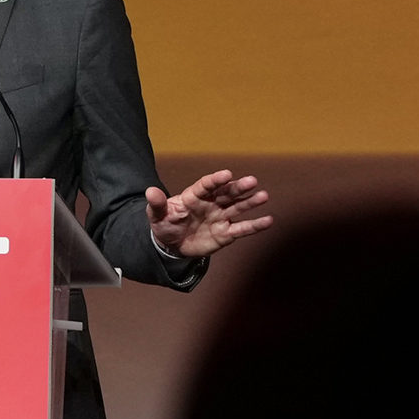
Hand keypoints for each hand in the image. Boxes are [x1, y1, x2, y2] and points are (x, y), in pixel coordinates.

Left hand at [146, 171, 272, 257]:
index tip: (227, 174)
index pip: (207, 185)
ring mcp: (220, 217)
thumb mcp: (157, 215)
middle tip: (252, 181)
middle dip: (239, 188)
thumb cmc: (165, 224)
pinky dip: (255, 225)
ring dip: (250, 202)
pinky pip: (242, 229)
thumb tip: (150, 191)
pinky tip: (268, 220)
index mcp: (195, 196)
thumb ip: (157, 204)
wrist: (172, 244)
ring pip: (237, 208)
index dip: (216, 180)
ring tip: (264, 196)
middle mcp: (211, 203)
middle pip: (227, 193)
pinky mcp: (226, 233)